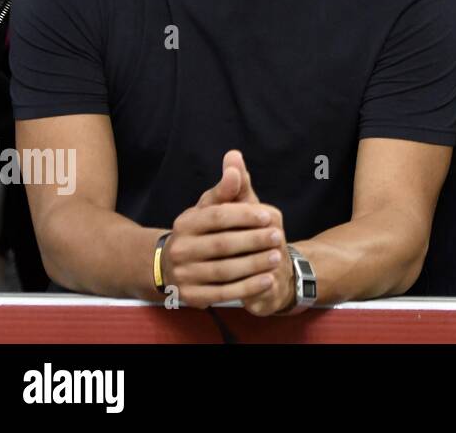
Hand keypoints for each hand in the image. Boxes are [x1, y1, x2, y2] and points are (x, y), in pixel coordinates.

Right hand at [161, 156, 284, 309]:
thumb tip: (234, 157)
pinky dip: (247, 288)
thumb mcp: (214, 206)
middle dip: (254, 240)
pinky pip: (222, 294)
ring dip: (254, 265)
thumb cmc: (205, 230)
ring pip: (224, 271)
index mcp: (186, 222)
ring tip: (277, 257)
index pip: (218, 216)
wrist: (177, 266)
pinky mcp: (191, 297)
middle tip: (278, 237)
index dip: (245, 216)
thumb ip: (228, 186)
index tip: (269, 216)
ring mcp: (183, 275)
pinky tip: (268, 280)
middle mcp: (180, 248)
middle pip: (222, 244)